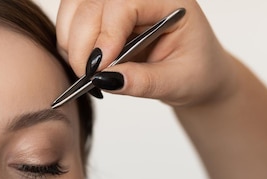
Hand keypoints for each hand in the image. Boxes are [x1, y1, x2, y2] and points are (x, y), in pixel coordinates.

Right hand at [56, 0, 238, 107]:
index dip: (107, 34)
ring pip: (75, 7)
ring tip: (88, 73)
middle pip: (93, 4)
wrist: (196, 73)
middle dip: (83, 43)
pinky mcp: (103, 15)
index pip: (125, 4)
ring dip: (72, 41)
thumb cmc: (195, 72)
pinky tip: (88, 66)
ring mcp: (118, 2)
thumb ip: (143, 82)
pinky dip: (71, 44)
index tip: (99, 67)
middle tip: (88, 78)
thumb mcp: (177, 82)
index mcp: (168, 0)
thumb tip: (106, 80)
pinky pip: (73, 20)